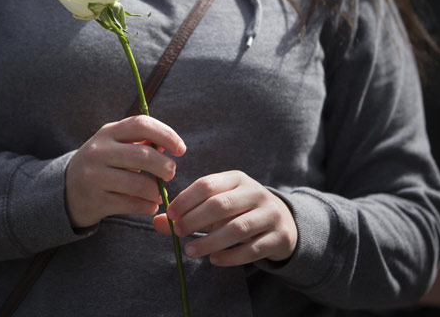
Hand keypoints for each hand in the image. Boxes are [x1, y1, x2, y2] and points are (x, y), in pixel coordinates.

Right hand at [65, 115, 185, 227]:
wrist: (66, 191)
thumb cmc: (102, 164)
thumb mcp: (115, 146)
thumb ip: (141, 143)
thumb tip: (170, 146)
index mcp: (107, 132)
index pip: (141, 125)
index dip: (166, 135)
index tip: (181, 149)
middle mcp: (98, 152)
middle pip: (143, 156)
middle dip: (165, 166)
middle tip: (171, 173)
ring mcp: (94, 177)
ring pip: (139, 184)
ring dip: (157, 191)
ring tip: (159, 194)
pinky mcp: (96, 200)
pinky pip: (132, 204)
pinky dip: (147, 206)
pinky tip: (150, 206)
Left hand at [153, 170, 296, 265]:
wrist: (282, 222)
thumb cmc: (238, 211)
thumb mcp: (215, 206)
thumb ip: (186, 214)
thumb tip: (156, 222)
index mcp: (237, 179)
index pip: (207, 184)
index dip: (186, 199)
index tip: (171, 214)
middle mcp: (255, 192)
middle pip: (221, 205)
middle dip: (195, 220)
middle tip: (178, 233)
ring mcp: (270, 214)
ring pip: (237, 228)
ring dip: (210, 241)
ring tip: (190, 251)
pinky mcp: (279, 237)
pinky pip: (253, 248)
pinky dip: (231, 256)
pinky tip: (214, 260)